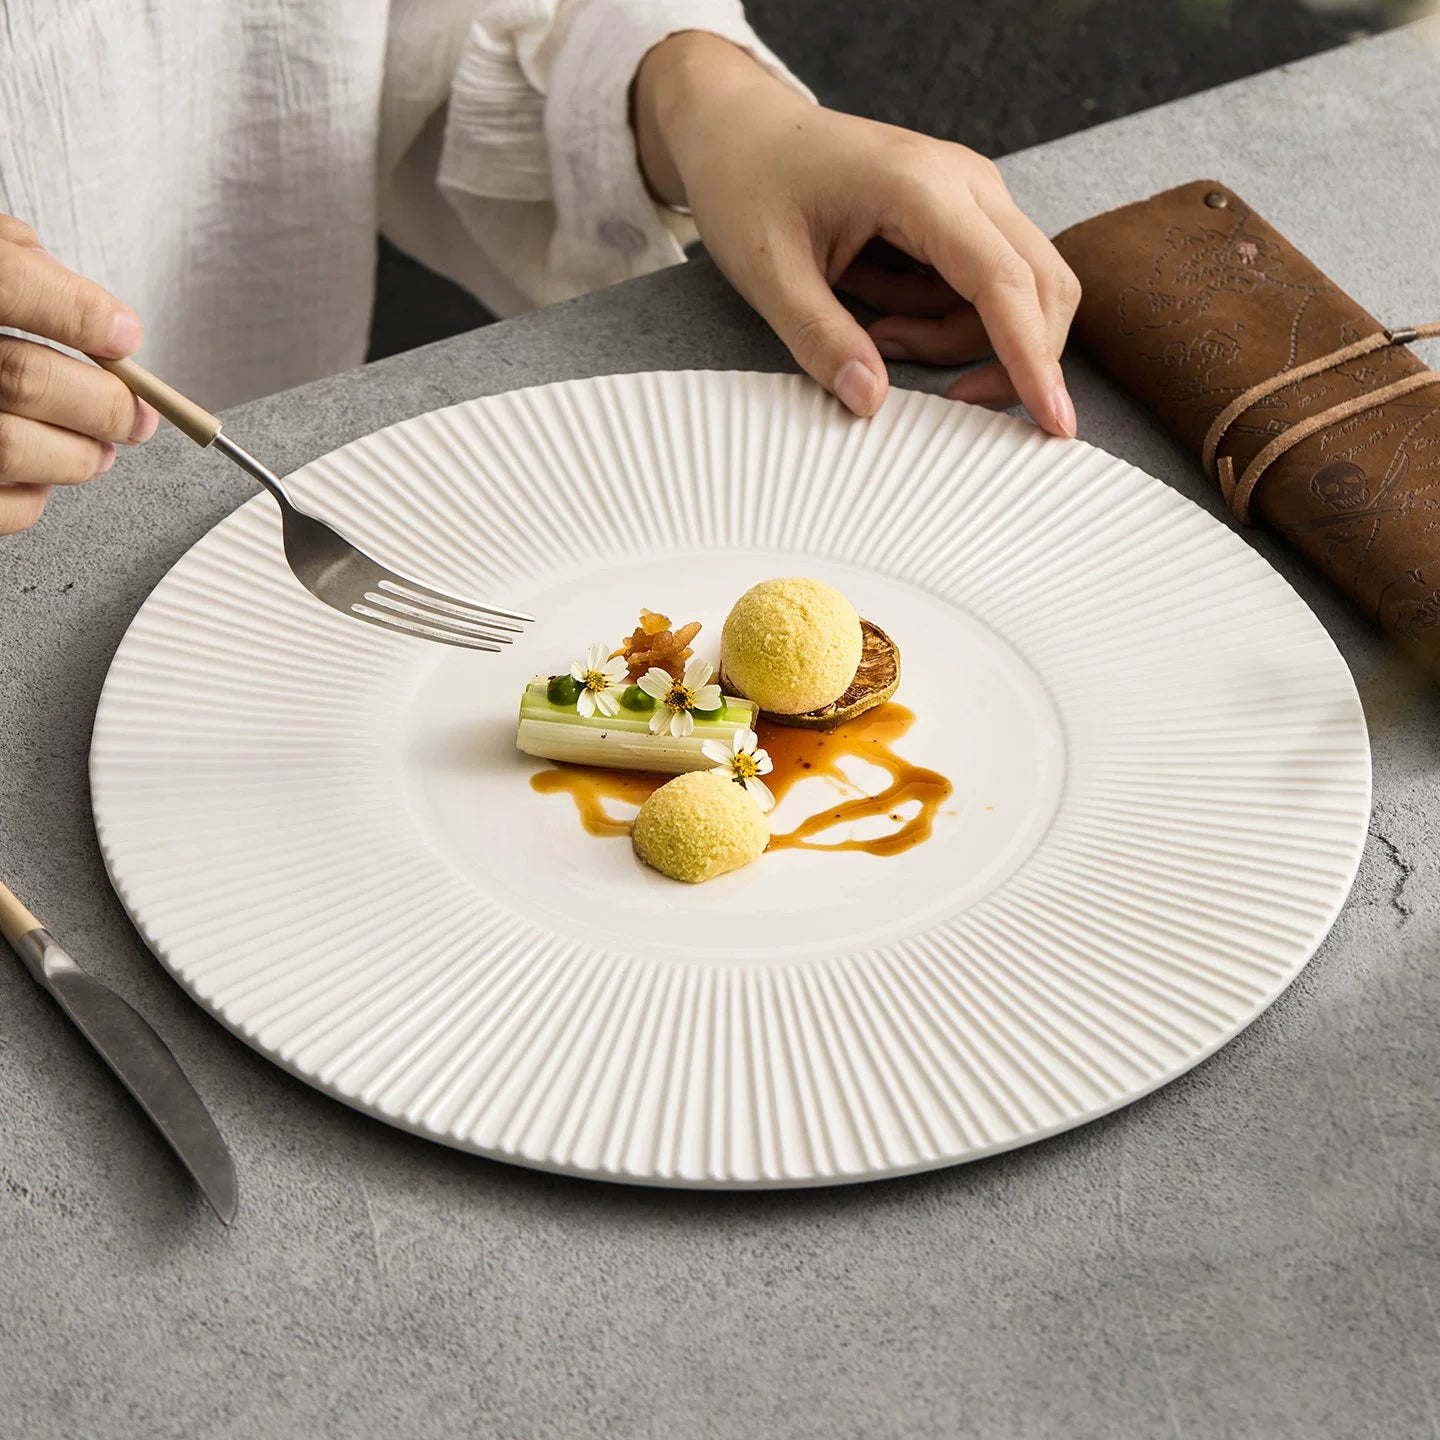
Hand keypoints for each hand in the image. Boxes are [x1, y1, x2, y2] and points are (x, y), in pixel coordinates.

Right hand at [0, 216, 156, 534]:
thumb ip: (20, 262)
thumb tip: (100, 319)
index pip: (9, 283)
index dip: (79, 313)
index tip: (125, 336)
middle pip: (25, 380)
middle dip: (104, 405)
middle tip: (137, 416)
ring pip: (13, 448)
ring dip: (79, 456)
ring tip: (99, 450)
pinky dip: (33, 496)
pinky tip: (39, 473)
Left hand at [633, 34, 1078, 435]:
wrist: (739, 128)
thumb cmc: (750, 186)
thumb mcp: (769, 274)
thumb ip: (820, 339)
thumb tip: (871, 401)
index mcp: (920, 187)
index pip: (1004, 283)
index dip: (1032, 358)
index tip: (1054, 422)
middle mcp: (965, 182)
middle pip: (1039, 287)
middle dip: (1011, 358)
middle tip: (949, 402)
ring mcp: (970, 194)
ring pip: (1015, 293)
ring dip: (955, 339)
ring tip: (873, 333)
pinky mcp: (961, 213)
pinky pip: (984, 285)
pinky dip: (943, 319)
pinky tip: (880, 310)